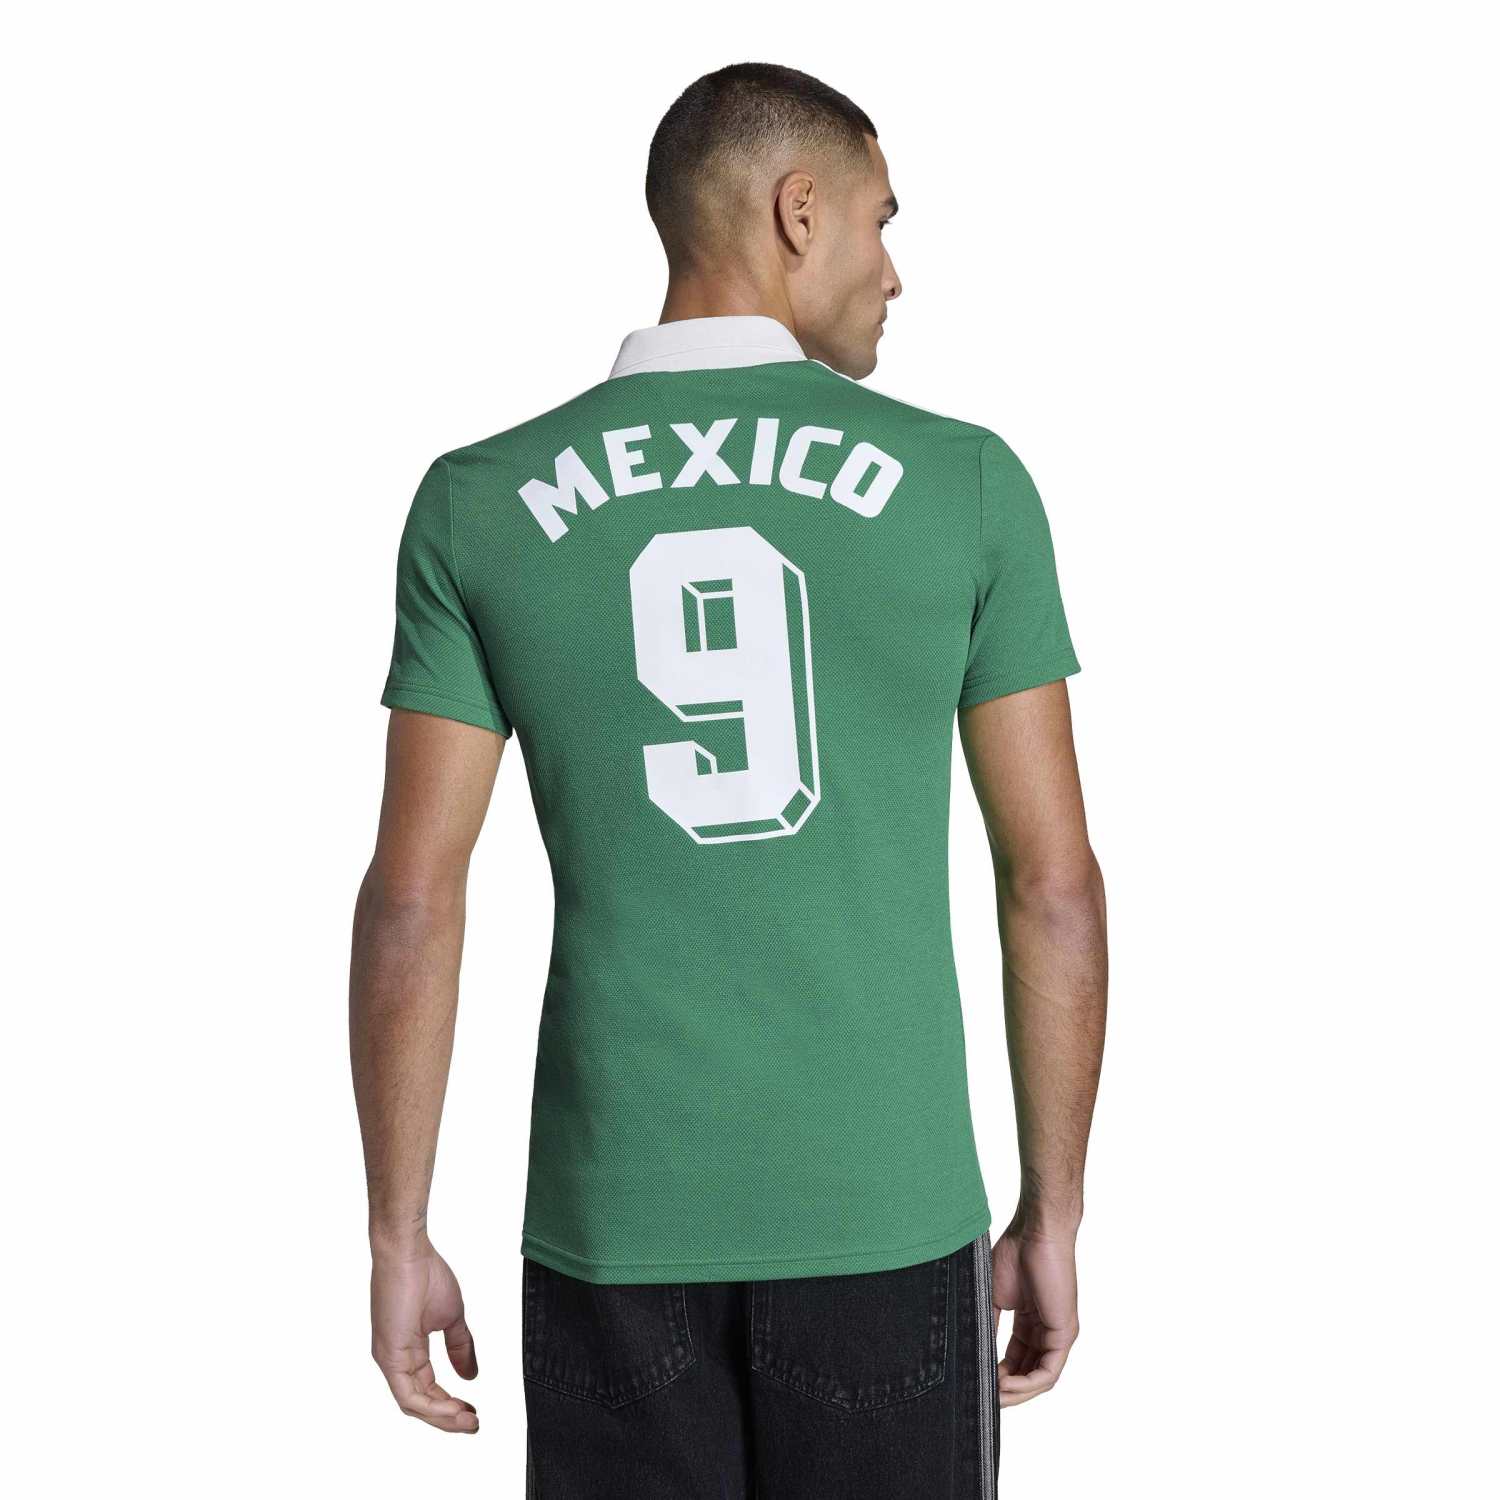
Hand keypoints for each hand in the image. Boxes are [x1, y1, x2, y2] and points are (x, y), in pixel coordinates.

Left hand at [370, 1236, 479, 1432]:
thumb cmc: (425, 1274)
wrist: (409, 1253)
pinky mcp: (388, 1357)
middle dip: (448, 1418)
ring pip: (413, 1404)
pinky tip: (453, 1409)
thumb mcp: (451, 1317)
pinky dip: (431, 1407)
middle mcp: (396, 1360)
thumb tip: (471, 1375)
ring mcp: (389, 1360)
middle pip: (420, 1403)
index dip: (450, 1404)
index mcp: (409, 1351)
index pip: (428, 1389)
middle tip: (473, 1424)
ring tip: (467, 1422)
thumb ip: (460, 1346)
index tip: (474, 1411)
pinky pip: (407, 1395)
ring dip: (442, 1417)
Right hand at [990, 1215, 1079, 1406]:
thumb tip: (972, 1351)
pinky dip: (1027, 1384)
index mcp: (1031, 1324)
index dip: (997, 1377)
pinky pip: (1048, 1372)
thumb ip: (988, 1325)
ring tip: (993, 1397)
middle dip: (1006, 1391)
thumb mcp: (993, 1297)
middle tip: (983, 1398)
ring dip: (1016, 1393)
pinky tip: (1006, 1386)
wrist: (1034, 1232)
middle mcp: (1047, 1333)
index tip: (977, 1384)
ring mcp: (1058, 1335)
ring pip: (1039, 1379)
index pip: (1016, 1361)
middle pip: (1028, 1375)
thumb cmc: (1014, 1254)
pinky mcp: (1064, 1333)